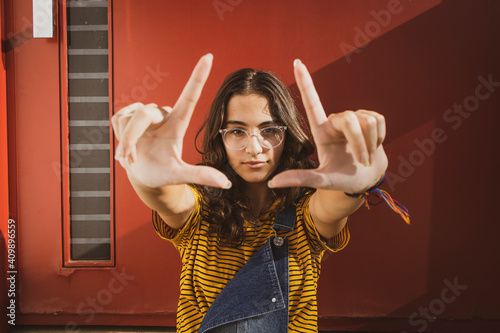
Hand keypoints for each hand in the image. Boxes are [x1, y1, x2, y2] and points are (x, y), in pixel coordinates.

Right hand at [111, 54, 229, 188]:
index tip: (209, 57)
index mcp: (178, 123)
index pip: (189, 96)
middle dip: (131, 137)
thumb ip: (200, 176)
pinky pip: (118, 119)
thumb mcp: (179, 176)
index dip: (198, 76)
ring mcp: (144, 114)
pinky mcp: (128, 114)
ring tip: (132, 156)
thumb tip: (226, 183)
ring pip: (129, 118)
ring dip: (126, 141)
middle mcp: (162, 115)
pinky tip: (127, 147)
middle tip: (129, 159)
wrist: (143, 176)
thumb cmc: (162, 175)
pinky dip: (119, 137)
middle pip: (144, 114)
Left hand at [269, 59, 387, 193]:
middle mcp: (336, 121)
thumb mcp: (321, 180)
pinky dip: (380, 138)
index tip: (296, 62)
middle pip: (350, 119)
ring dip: (370, 143)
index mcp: (321, 131)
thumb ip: (299, 179)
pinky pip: (378, 120)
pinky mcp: (370, 119)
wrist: (366, 181)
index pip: (311, 102)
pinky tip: (374, 146)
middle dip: (359, 143)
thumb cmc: (342, 182)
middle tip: (362, 161)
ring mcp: (354, 119)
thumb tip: (272, 183)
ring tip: (365, 156)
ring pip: (367, 120)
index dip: (305, 82)